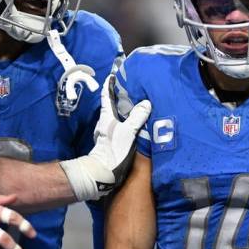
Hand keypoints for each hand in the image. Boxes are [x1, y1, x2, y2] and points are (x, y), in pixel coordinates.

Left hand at [60, 74, 151, 199]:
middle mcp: (105, 123)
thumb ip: (137, 117)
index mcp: (107, 117)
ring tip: (137, 105)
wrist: (103, 173)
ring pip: (116, 116)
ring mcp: (107, 133)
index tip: (113, 74)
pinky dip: (126, 121)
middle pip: (111, 105)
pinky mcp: (111, 142)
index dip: (109, 85)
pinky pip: (119, 126)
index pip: (106, 96)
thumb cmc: (113, 150)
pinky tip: (135, 124)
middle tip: (132, 88)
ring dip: (124, 110)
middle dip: (120, 97)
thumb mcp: (127, 132)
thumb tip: (146, 103)